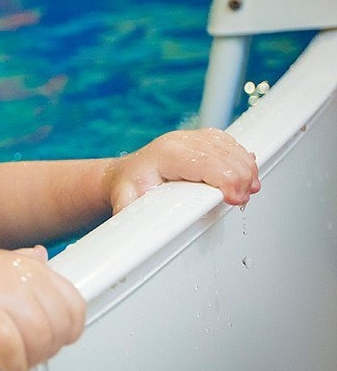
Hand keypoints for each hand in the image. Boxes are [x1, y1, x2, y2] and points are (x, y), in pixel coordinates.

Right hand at [0, 245, 84, 370]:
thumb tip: (43, 256)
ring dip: (30, 360)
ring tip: (16, 363)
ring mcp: (2, 297)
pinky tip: (6, 367)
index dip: (68, 330)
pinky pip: (13, 351)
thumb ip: (23, 262)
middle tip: (30, 355)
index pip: (73, 304)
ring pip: (40, 340)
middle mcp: (21, 279)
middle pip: (58, 327)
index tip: (54, 340)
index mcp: (29, 267)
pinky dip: (13, 366)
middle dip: (48, 349)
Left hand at [105, 128, 259, 212]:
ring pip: (229, 146)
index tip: (236, 199)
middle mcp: (179, 141)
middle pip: (224, 154)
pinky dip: (240, 156)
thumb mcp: (126, 202)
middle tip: (242, 200)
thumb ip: (134, 216)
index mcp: (165, 155)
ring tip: (248, 189)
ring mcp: (190, 137)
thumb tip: (139, 233)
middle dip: (240, 178)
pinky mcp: (198, 138)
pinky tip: (245, 172)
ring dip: (245, 167)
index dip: (227, 180)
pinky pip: (227, 142)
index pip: (207, 163)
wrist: (122, 174)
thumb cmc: (127, 188)